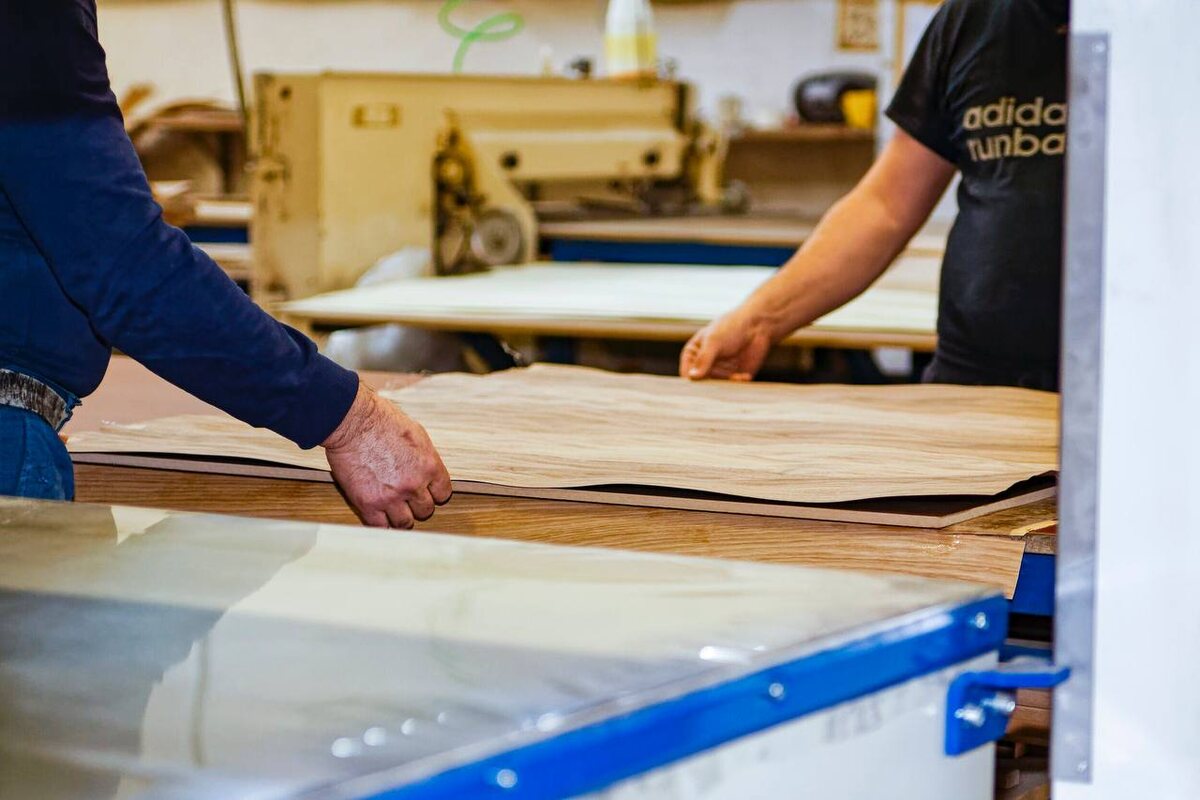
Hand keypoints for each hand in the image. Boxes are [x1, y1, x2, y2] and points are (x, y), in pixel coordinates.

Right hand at [323, 382, 452, 528]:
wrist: (352, 421)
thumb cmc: (381, 420)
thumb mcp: (416, 434)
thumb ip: (425, 457)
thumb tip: (427, 470)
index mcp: (429, 466)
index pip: (443, 493)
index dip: (434, 493)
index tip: (426, 492)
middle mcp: (413, 484)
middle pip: (425, 511)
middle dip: (417, 505)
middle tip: (407, 499)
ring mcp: (391, 496)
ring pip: (405, 523)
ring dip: (400, 517)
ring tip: (393, 508)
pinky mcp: (368, 503)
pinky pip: (380, 526)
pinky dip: (380, 523)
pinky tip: (378, 514)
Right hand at [679, 312, 773, 380]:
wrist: (756, 325)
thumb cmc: (731, 326)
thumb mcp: (713, 341)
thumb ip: (703, 359)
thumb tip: (692, 377)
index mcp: (694, 352)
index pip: (686, 371)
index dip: (690, 379)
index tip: (697, 385)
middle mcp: (705, 363)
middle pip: (701, 382)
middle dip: (709, 386)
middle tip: (717, 388)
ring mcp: (719, 370)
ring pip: (717, 386)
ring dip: (726, 384)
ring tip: (736, 377)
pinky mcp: (734, 375)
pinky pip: (732, 385)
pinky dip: (737, 382)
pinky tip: (744, 376)